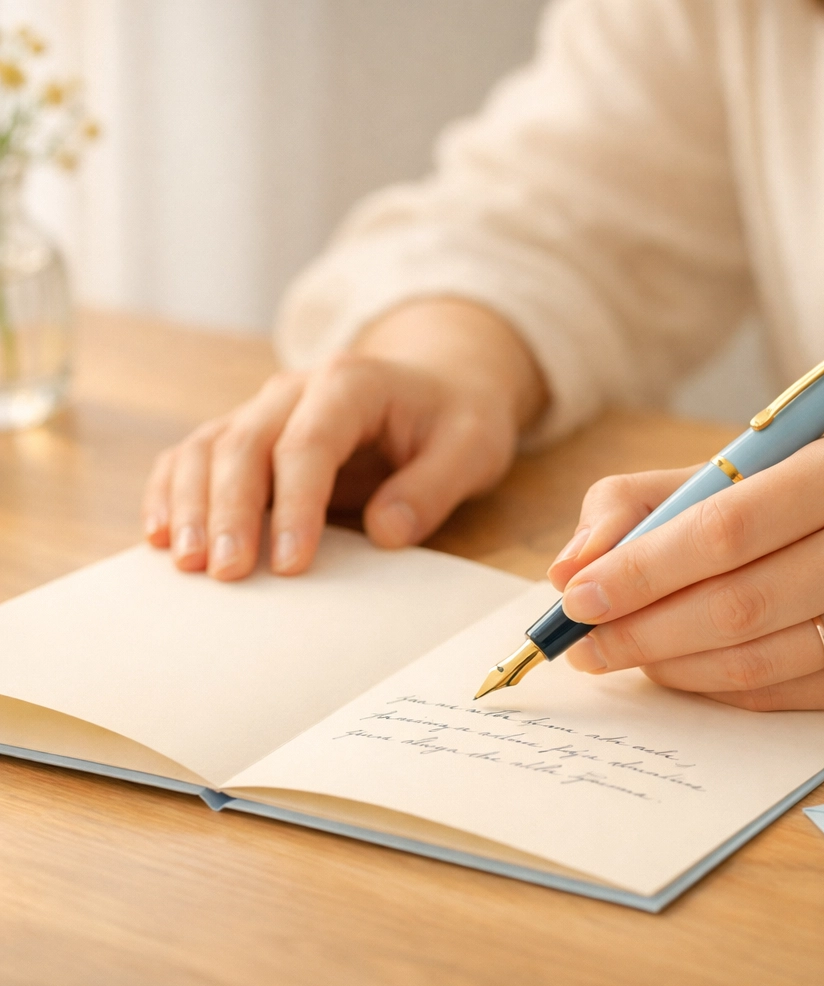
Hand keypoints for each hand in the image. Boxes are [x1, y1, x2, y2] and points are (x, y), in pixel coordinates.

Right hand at [143, 299, 546, 579]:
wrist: (436, 388)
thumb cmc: (454, 421)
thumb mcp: (472, 448)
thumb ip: (433, 487)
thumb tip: (385, 532)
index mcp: (351, 383)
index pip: (310, 442)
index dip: (297, 504)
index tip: (291, 564)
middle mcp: (296, 390)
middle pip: (245, 443)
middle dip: (230, 510)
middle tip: (226, 574)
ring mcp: (266, 411)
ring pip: (208, 447)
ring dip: (190, 504)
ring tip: (186, 563)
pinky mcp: (250, 435)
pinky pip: (196, 455)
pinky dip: (172, 492)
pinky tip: (162, 536)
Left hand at [548, 434, 823, 709]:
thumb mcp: (770, 462)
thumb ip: (661, 499)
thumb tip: (573, 564)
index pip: (724, 528)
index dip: (641, 568)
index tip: (578, 594)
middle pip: (733, 604)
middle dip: (639, 629)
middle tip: (580, 641)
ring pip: (756, 659)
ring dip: (668, 665)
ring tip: (617, 656)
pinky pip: (786, 693)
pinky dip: (715, 687)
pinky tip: (676, 672)